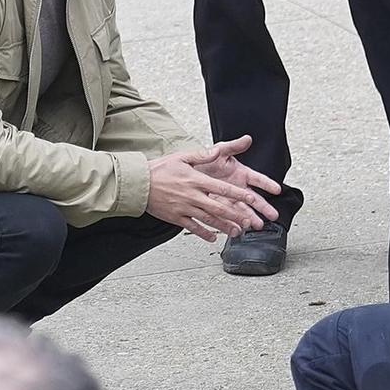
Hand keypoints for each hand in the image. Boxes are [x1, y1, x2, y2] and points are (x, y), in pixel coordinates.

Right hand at [146, 136, 280, 240]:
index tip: (250, 198)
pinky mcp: (176, 218)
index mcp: (196, 180)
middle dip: (235, 215)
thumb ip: (202, 155)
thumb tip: (217, 151)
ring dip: (224, 227)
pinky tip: (213, 238)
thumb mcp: (181, 157)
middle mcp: (192, 196)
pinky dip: (204, 234)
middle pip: (219, 208)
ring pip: (209, 220)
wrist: (139, 183)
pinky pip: (193, 228)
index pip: (222, 188)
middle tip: (248, 222)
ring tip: (236, 232)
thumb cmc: (159, 169)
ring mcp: (185, 208)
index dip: (238, 194)